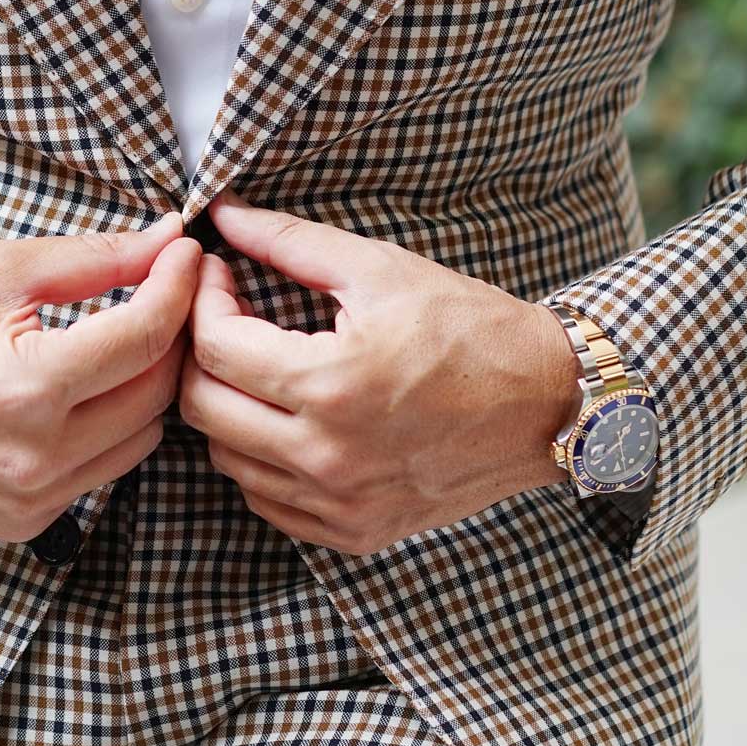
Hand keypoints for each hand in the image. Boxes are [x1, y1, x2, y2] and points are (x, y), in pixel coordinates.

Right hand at [0, 210, 200, 540]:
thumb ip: (94, 258)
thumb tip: (167, 240)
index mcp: (27, 388)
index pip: (145, 336)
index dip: (177, 285)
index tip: (186, 253)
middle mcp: (35, 457)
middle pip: (158, 390)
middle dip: (170, 333)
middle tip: (164, 289)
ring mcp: (31, 500)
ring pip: (143, 436)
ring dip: (145, 384)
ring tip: (124, 338)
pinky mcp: (25, 523)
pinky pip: (104, 470)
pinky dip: (110, 427)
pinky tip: (85, 391)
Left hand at [175, 190, 580, 553]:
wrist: (547, 404)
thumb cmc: (470, 328)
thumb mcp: (381, 270)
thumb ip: (290, 242)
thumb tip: (222, 214)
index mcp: (332, 385)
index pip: (215, 348)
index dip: (202, 302)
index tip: (219, 276)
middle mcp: (328, 456)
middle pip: (202, 408)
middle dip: (199, 354)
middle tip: (226, 318)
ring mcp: (339, 503)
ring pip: (226, 459)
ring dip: (225, 406)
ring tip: (256, 366)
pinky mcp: (354, 532)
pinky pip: (266, 500)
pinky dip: (257, 458)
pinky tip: (284, 419)